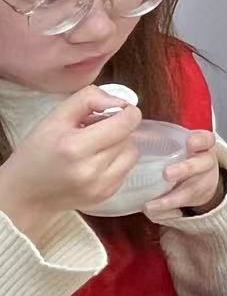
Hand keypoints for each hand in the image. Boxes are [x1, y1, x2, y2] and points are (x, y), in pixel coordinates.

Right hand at [0, 89, 140, 235]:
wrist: (26, 193)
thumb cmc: (37, 152)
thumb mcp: (54, 118)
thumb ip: (87, 100)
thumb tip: (120, 101)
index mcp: (75, 147)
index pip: (126, 123)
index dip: (127, 112)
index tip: (117, 110)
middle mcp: (91, 169)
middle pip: (129, 137)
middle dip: (117, 128)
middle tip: (95, 129)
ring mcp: (101, 186)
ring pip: (132, 153)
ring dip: (120, 145)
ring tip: (96, 146)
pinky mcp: (107, 195)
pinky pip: (126, 170)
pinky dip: (117, 162)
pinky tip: (96, 162)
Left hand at [146, 130, 223, 214]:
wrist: (198, 182)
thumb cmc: (178, 157)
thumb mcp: (174, 145)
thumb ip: (157, 139)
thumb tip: (123, 130)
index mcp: (200, 146)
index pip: (206, 139)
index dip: (199, 141)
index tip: (189, 144)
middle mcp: (204, 163)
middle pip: (203, 164)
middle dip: (186, 169)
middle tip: (167, 174)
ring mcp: (202, 183)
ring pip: (192, 190)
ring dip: (172, 197)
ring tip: (152, 204)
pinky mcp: (193, 201)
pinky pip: (181, 208)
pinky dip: (165, 212)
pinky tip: (150, 212)